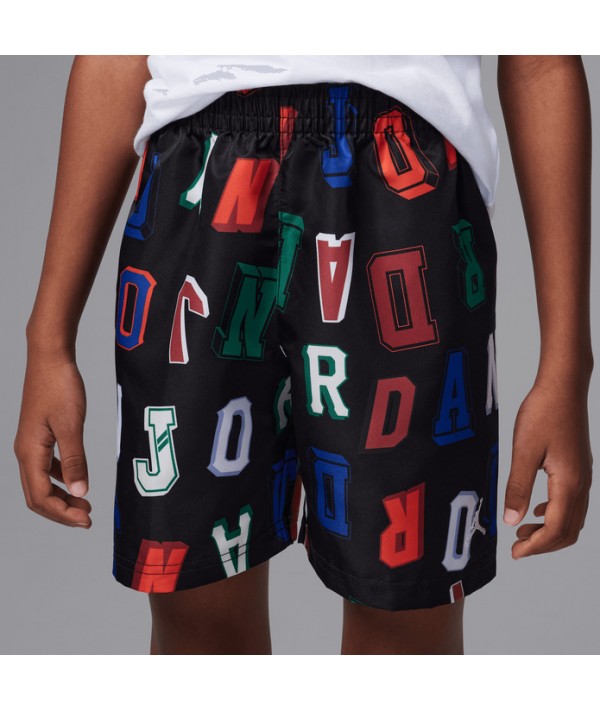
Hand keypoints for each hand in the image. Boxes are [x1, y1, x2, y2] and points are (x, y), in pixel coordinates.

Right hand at [13, 350, 91, 527]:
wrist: (50, 358)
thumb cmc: (59, 386)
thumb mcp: (71, 424)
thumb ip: (75, 460)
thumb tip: (80, 492)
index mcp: (29, 452)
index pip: (41, 498)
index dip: (63, 514)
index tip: (87, 519)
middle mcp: (25, 452)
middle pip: (37, 496)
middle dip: (61, 511)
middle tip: (88, 517)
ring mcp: (30, 444)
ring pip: (40, 483)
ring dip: (60, 497)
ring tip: (84, 503)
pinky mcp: (38, 435)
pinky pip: (45, 467)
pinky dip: (59, 479)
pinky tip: (74, 479)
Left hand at [503, 378, 591, 558]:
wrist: (563, 386)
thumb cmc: (543, 413)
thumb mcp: (524, 451)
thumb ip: (518, 486)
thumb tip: (512, 520)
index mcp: (568, 483)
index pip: (556, 530)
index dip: (535, 546)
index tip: (515, 553)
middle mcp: (581, 483)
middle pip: (568, 530)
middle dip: (543, 544)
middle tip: (517, 548)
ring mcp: (582, 476)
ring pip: (572, 518)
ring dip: (549, 531)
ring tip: (523, 531)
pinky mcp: (578, 467)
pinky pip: (572, 502)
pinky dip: (555, 514)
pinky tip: (536, 509)